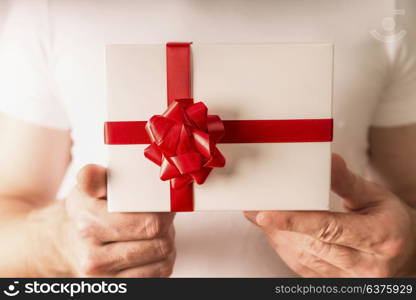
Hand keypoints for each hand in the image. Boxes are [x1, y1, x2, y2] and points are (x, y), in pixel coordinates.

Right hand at [58, 165, 175, 276]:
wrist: (66, 242)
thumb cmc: (85, 210)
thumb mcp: (87, 187)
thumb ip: (93, 177)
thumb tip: (89, 176)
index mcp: (88, 225)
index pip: (149, 224)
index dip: (165, 212)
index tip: (167, 203)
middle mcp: (94, 258)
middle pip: (159, 243)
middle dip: (168, 227)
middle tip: (163, 215)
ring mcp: (105, 279)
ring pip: (163, 262)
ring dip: (167, 243)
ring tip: (156, 230)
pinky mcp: (117, 289)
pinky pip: (159, 276)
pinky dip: (162, 260)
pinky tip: (151, 246)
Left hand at [244, 154, 415, 276]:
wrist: (404, 253)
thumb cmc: (389, 222)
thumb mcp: (375, 196)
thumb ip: (347, 181)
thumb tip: (327, 161)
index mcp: (380, 238)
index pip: (330, 229)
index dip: (295, 221)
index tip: (267, 214)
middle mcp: (365, 266)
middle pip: (312, 244)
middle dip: (279, 226)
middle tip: (256, 207)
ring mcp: (348, 279)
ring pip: (302, 258)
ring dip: (278, 236)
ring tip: (263, 215)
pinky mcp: (333, 283)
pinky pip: (302, 267)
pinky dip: (285, 247)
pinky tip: (277, 231)